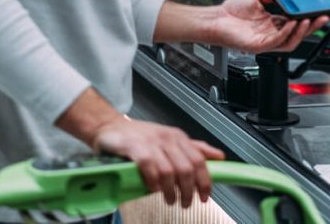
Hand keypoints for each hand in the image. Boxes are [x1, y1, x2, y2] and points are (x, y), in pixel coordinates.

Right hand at [92, 115, 223, 206]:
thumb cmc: (140, 136)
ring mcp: (151, 143)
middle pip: (186, 168)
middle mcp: (167, 139)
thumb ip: (194, 148)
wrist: (109, 127)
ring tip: (170, 200)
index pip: (199, 160)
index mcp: (178, 138)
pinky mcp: (135, 148)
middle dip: (189, 190)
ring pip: (170, 171)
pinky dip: (153, 182)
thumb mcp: (170, 140)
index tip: (205, 196)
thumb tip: (219, 157)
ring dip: (171, 191)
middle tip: (185, 203)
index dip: (205, 180)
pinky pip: (149, 167)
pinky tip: (153, 189)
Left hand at [210, 0, 328, 52]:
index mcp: (273, 23)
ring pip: (290, 41)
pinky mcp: (259, 46)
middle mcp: (271, 33)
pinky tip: (291, 24)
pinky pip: (277, 42)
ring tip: (309, 20)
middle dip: (312, 26)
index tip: (319, 10)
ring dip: (301, 31)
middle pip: (297, 33)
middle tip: (324, 17)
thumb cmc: (231, 11)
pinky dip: (286, 33)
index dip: (308, 17)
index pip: (296, 22)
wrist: (215, 19)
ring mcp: (266, 41)